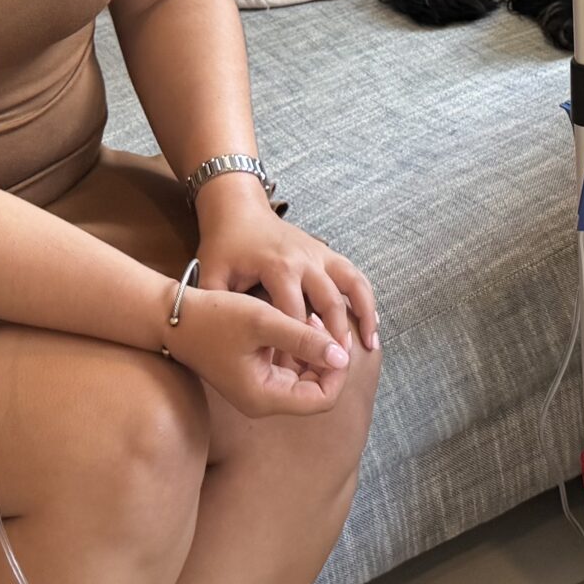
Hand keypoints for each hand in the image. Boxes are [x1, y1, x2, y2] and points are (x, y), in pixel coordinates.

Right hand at [161, 282, 353, 418]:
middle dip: (328, 359)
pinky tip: (298, 322)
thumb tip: (342, 357)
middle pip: (317, 391)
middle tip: (321, 323)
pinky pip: (291, 370)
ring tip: (309, 317)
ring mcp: (259, 391)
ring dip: (315, 352)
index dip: (338, 371)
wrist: (176, 318)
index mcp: (265, 397)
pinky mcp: (255, 377)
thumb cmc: (217, 317)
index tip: (335, 337)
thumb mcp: (265, 322)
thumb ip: (304, 339)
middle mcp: (263, 401)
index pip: (323, 399)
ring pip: (306, 379)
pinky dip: (301, 350)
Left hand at [195, 182, 380, 360]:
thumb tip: (217, 343)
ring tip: (370, 346)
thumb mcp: (212, 275)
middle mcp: (305, 260)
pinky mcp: (326, 252)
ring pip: (352, 285)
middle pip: (329, 302)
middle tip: (339, 367)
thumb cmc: (224, 246)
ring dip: (364, 315)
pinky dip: (366, 299)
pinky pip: (354, 276)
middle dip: (336, 335)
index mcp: (278, 268)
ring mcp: (320, 254)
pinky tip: (371, 324)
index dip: (296, 345)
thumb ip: (216, 306)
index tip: (299, 374)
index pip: (293, 314)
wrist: (239, 210)